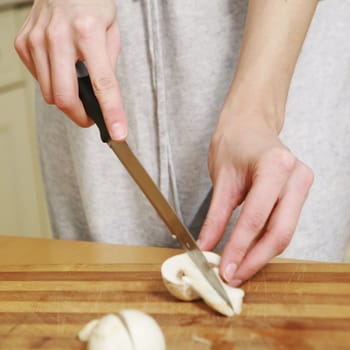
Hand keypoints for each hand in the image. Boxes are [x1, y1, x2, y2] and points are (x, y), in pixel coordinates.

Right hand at [14, 0, 126, 139]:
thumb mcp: (112, 32)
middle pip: (66, 97)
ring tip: (77, 87)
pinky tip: (60, 70)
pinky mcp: (24, 43)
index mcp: (89, 33)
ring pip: (49, 94)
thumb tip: (104, 98)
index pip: (103, 84)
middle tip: (91, 117)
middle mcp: (59, 36)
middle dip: (80, 116)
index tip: (118, 134)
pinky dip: (51, 83)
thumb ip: (108, 66)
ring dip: (66, 100)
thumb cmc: (91, 4)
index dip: (111, 113)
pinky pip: (38, 80)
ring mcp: (37, 40)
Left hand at [198, 113, 313, 285]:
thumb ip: (216, 217)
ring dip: (260, 254)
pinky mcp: (298, 194)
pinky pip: (283, 224)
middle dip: (254, 259)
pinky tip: (249, 252)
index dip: (239, 248)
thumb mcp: (221, 179)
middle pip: (279, 232)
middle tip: (232, 276)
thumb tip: (206, 246)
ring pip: (284, 232)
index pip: (255, 218)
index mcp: (276, 167)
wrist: (250, 124)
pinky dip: (265, 241)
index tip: (224, 269)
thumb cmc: (235, 141)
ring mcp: (301, 185)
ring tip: (237, 268)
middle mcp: (296, 177)